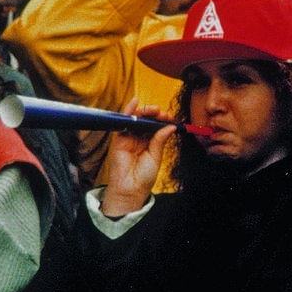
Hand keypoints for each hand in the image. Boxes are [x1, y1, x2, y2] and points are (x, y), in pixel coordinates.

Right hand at [101, 100, 175, 216]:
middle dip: (156, 115)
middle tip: (164, 114)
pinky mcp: (119, 139)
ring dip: (145, 111)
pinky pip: (123, 122)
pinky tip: (135, 102)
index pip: (156, 127)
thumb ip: (160, 140)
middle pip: (147, 121)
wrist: (130, 189)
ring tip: (154, 110)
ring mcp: (129, 138)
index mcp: (150, 144)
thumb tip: (170, 126)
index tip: (171, 118)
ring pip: (136, 120)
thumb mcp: (155, 156)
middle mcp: (139, 139)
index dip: (163, 120)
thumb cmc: (144, 177)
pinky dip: (128, 111)